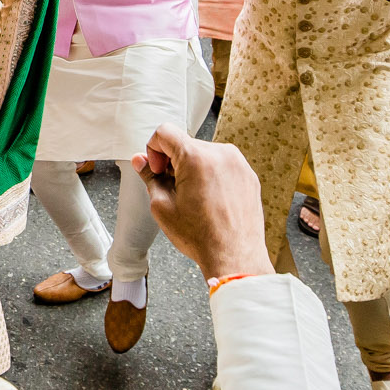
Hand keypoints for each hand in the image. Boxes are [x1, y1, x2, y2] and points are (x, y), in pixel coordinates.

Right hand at [131, 125, 273, 281]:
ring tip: (194, 199)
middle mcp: (220, 154)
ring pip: (204, 155)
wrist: (235, 257)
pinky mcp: (248, 175)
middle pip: (185, 144)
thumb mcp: (162, 206)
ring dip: (193, 170)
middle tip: (174, 190)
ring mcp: (238, 163)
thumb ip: (149, 177)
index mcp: (196, 157)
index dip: (153, 150)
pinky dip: (211, 177)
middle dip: (174, 163)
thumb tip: (140, 161)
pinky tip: (210, 202)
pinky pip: (222, 166)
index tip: (158, 170)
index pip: (164, 132)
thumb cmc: (201, 237)